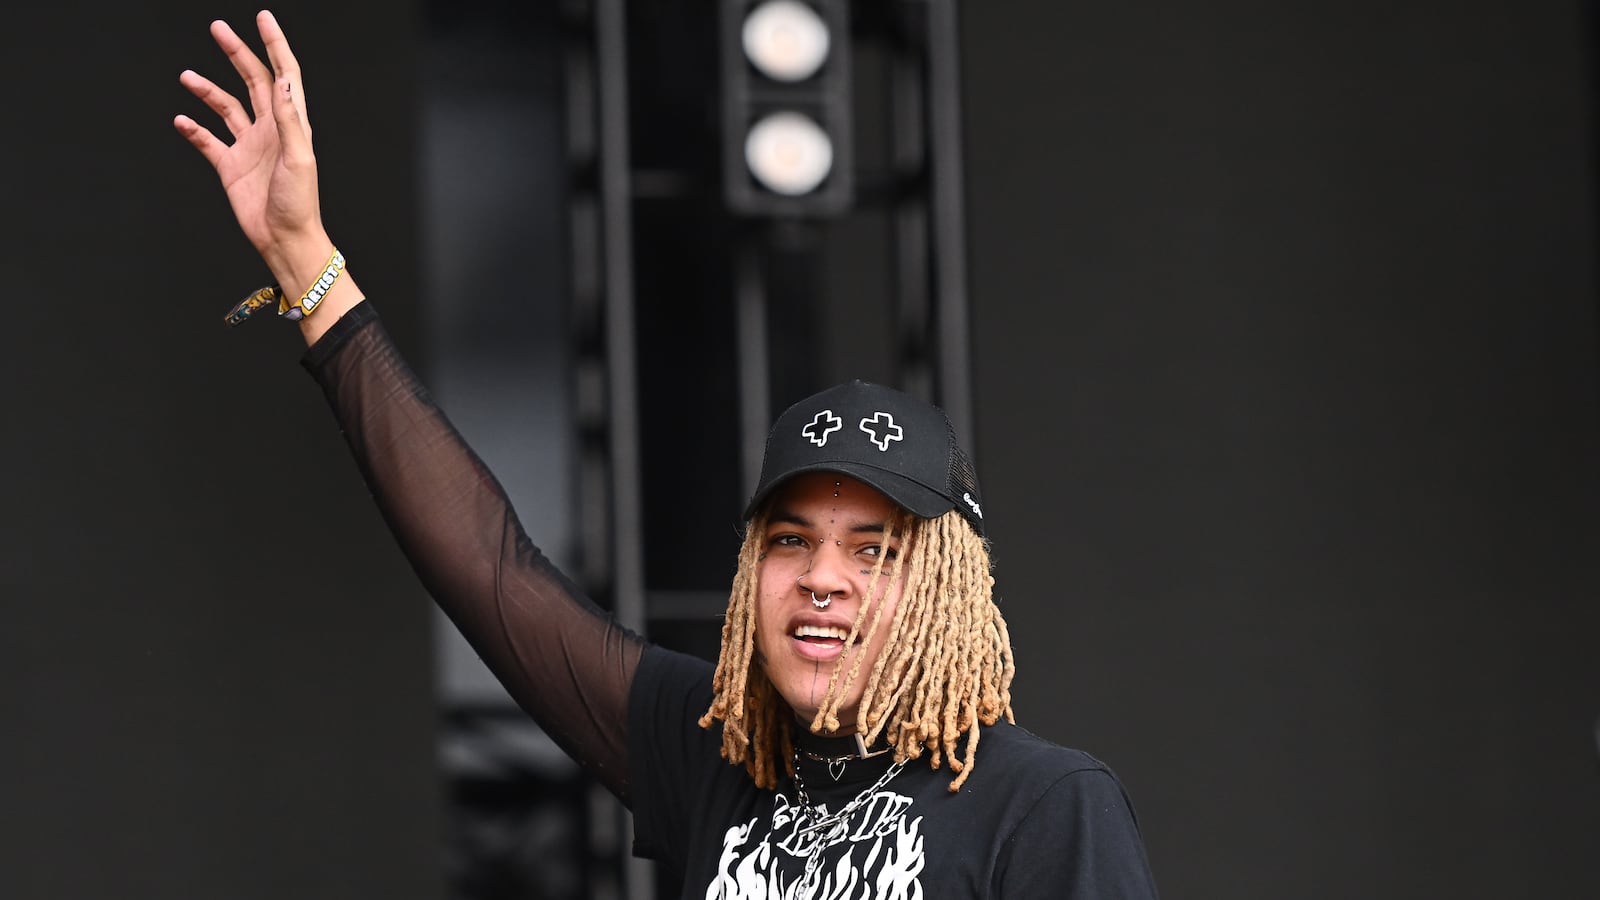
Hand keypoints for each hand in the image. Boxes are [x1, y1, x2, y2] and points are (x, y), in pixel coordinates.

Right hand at [175, 10, 359, 341]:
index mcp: (291, 124)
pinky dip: (194, 129)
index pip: (283, 74)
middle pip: (252, 80)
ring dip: (207, 89)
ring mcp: (249, 146)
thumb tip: (281, 81)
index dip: (275, 45)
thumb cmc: (299, 203)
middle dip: (236, 53)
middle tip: (218, 28)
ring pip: (225, 107)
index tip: (263, 19)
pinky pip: (208, 140)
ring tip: (186, 76)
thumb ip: (289, 119)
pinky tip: (181, 119)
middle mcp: (270, 130)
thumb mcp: (299, 157)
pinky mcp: (230, 166)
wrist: (284, 239)